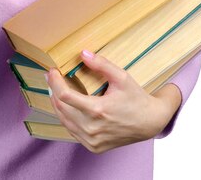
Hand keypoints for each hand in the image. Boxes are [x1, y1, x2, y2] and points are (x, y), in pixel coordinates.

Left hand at [45, 50, 172, 153]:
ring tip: (55, 89)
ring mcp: (91, 140)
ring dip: (57, 104)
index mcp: (97, 110)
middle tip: (51, 77)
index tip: (52, 71)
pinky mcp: (93, 147)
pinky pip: (72, 130)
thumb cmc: (135, 98)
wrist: (149, 123)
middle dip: (53, 90)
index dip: (55, 82)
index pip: (65, 96)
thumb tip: (83, 53)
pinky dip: (66, 117)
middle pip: (61, 108)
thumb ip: (101, 64)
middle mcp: (92, 128)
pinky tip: (67, 106)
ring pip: (64, 120)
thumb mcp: (121, 77)